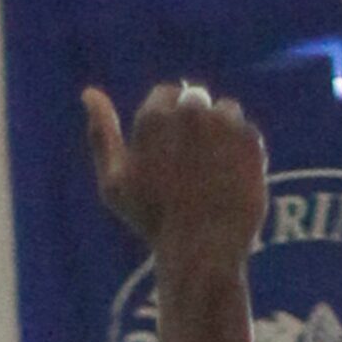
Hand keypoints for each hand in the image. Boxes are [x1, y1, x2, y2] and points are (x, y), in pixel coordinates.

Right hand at [82, 81, 266, 264]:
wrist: (203, 249)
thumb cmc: (153, 221)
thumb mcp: (114, 182)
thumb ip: (101, 134)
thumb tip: (89, 93)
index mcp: (154, 116)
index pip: (168, 93)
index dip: (171, 119)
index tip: (176, 149)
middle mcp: (189, 112)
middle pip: (197, 98)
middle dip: (197, 122)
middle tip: (197, 163)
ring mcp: (223, 126)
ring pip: (226, 110)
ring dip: (223, 130)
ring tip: (217, 167)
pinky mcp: (251, 142)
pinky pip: (248, 132)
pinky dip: (244, 149)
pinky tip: (234, 176)